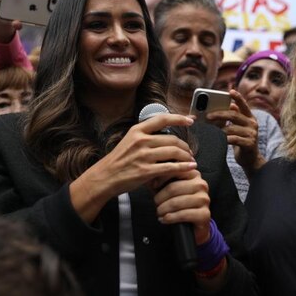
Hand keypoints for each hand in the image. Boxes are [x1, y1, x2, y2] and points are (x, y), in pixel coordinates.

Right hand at [69, 113, 195, 222]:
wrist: (105, 177)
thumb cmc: (118, 160)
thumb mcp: (129, 140)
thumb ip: (145, 136)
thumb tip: (165, 135)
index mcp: (137, 130)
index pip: (163, 119)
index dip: (179, 118)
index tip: (190, 120)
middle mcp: (141, 140)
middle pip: (172, 139)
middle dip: (185, 146)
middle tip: (190, 152)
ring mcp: (143, 156)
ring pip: (174, 152)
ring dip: (186, 157)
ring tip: (191, 160)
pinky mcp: (146, 171)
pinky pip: (171, 167)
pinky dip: (184, 167)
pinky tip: (190, 168)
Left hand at [153, 169, 211, 244]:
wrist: (194, 224)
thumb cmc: (180, 204)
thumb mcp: (172, 189)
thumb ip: (163, 181)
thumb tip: (149, 178)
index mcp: (193, 174)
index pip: (174, 171)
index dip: (160, 178)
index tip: (153, 186)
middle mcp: (201, 185)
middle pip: (174, 188)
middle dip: (160, 197)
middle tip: (155, 203)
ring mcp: (204, 199)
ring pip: (176, 202)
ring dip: (163, 209)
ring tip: (159, 212)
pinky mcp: (204, 214)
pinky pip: (183, 215)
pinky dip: (170, 218)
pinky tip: (164, 219)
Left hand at [206, 90, 263, 174]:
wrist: (250, 159)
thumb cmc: (240, 141)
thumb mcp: (238, 128)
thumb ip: (233, 118)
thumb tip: (223, 107)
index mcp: (250, 117)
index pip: (244, 105)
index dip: (238, 97)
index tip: (230, 91)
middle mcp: (253, 123)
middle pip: (234, 115)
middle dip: (219, 114)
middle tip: (208, 116)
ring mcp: (252, 134)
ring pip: (232, 128)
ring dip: (219, 129)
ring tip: (209, 130)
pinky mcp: (250, 144)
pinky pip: (234, 139)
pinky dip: (224, 139)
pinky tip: (218, 139)